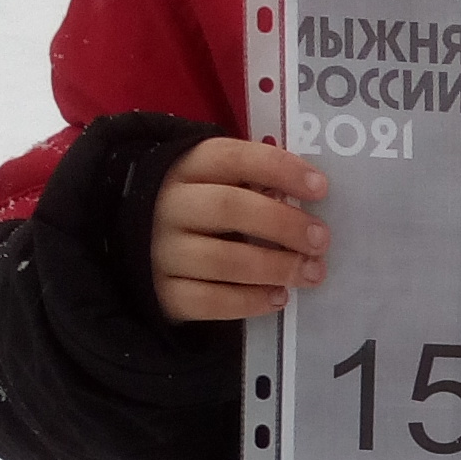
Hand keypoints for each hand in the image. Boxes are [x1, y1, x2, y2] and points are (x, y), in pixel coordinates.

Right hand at [153, 137, 328, 322]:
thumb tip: (306, 194)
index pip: (233, 158)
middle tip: (320, 239)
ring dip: (276, 267)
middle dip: (283, 224)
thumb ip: (252, 183)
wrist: (140, 252)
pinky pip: (210, 301)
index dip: (279, 169)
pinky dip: (250, 301)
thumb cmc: (197, 213)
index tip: (321, 187)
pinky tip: (278, 297)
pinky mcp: (163, 293)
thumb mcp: (214, 184)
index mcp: (185, 167)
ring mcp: (161, 252)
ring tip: (311, 272)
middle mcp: (166, 206)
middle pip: (229, 208)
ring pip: (223, 260)